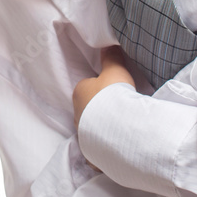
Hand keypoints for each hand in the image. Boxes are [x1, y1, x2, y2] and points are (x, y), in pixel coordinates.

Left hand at [73, 46, 134, 171]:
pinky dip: (105, 146)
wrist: (118, 127)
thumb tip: (109, 44)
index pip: (88, 88)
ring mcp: (83, 134)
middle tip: (119, 111)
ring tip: (120, 128)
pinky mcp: (91, 151)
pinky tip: (116, 145)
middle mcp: (76, 114)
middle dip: (100, 111)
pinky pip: (98, 147)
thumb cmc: (113, 96)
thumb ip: (111, 58)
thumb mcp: (115, 71)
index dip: (101, 90)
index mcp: (79, 93)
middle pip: (89, 109)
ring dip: (102, 128)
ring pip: (92, 129)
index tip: (114, 94)